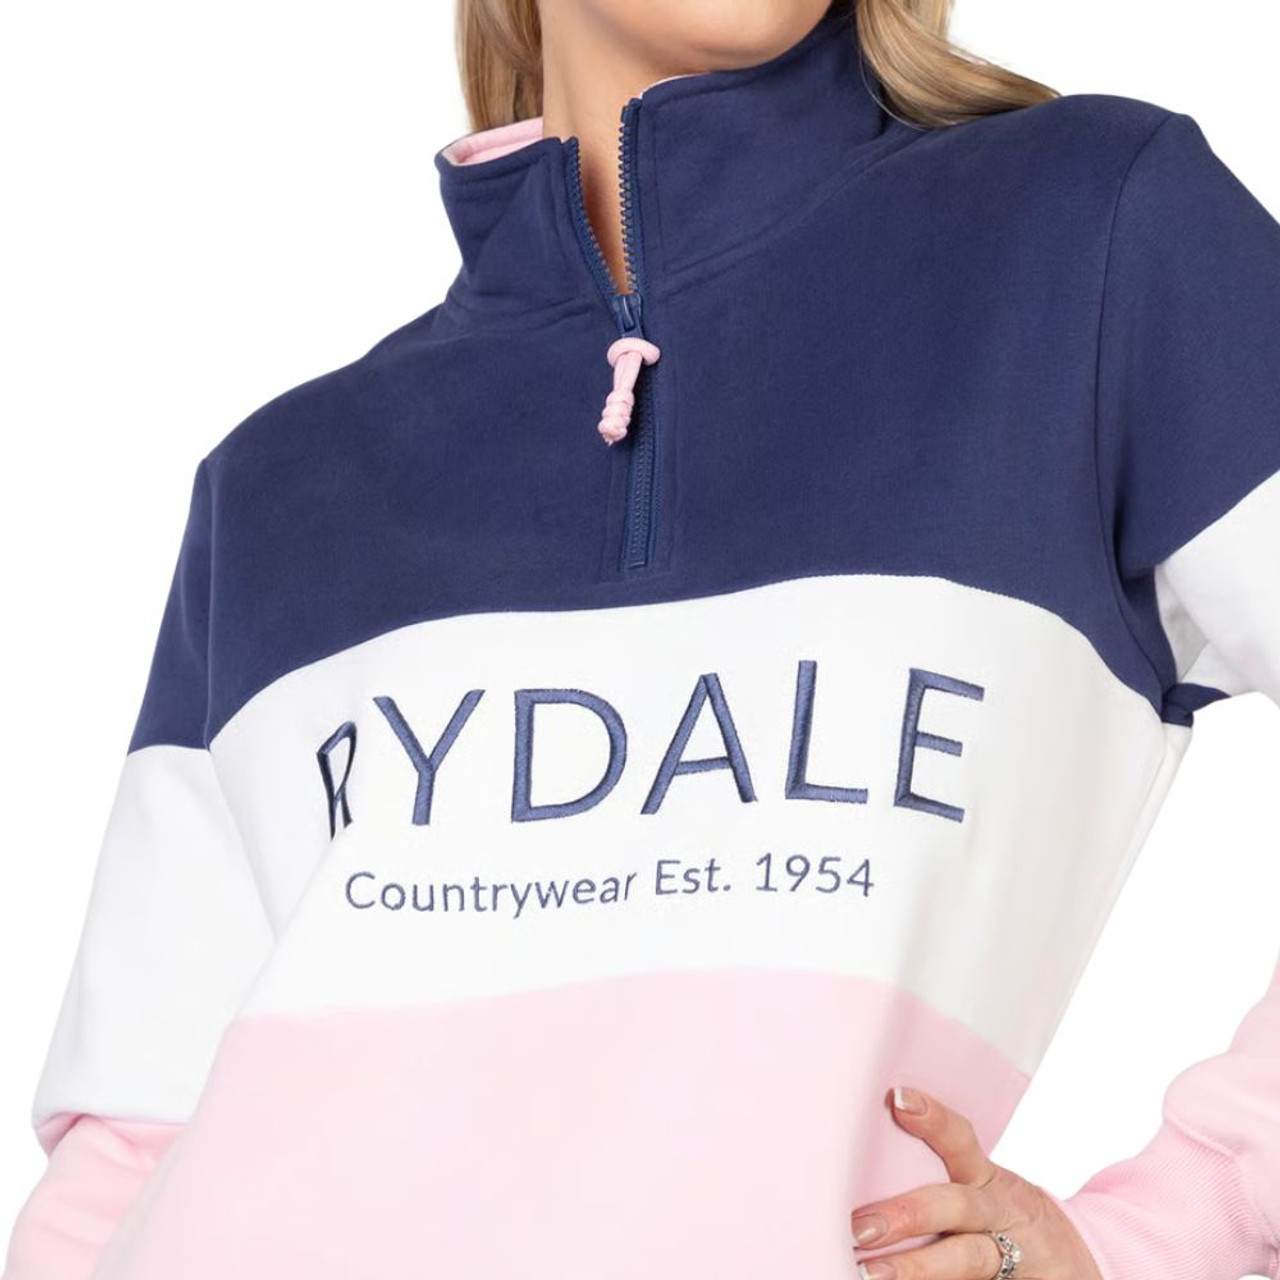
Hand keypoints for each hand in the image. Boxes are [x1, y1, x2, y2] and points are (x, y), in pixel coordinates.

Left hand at [849, 1086, 1101, 1279]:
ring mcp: (1011, 1255)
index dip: (932, 1119)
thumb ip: (937, 1175)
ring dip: (916, 1266)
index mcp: (987, 1179)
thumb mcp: (983, 1189)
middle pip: (957, 1206)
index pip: (961, 1140)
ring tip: (869, 1273)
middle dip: (908, 1214)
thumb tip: (860, 1167)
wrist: (1077, 1263)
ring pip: (966, 1259)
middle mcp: (999, 1213)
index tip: (897, 1099)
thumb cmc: (1006, 1219)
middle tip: (859, 1225)